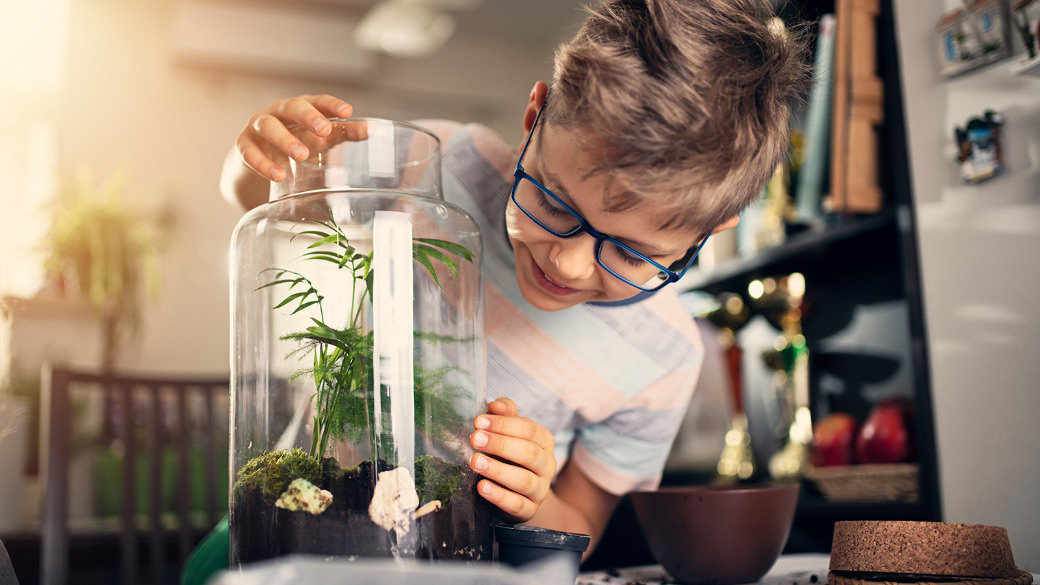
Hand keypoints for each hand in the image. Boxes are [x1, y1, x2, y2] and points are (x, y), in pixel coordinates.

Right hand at [236, 94, 352, 182]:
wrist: (259, 157)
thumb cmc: (296, 141)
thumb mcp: (320, 139)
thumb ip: (343, 133)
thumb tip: (371, 130)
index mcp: (301, 108)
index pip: (317, 100)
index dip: (331, 105)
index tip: (347, 112)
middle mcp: (279, 112)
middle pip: (292, 106)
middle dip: (308, 116)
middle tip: (323, 130)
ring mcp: (259, 127)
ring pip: (268, 126)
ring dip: (285, 139)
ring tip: (301, 155)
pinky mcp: (244, 145)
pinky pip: (250, 152)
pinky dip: (263, 163)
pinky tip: (277, 175)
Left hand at [469, 397, 555, 521]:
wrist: (521, 494)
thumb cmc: (512, 456)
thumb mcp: (510, 433)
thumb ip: (505, 415)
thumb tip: (494, 405)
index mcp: (544, 441)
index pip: (529, 429)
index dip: (504, 424)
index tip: (478, 421)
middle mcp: (547, 465)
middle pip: (529, 453)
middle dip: (500, 444)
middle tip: (474, 438)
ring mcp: (540, 489)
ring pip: (524, 480)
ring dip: (498, 470)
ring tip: (475, 462)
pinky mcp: (529, 510)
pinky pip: (517, 504)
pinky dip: (499, 496)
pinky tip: (481, 487)